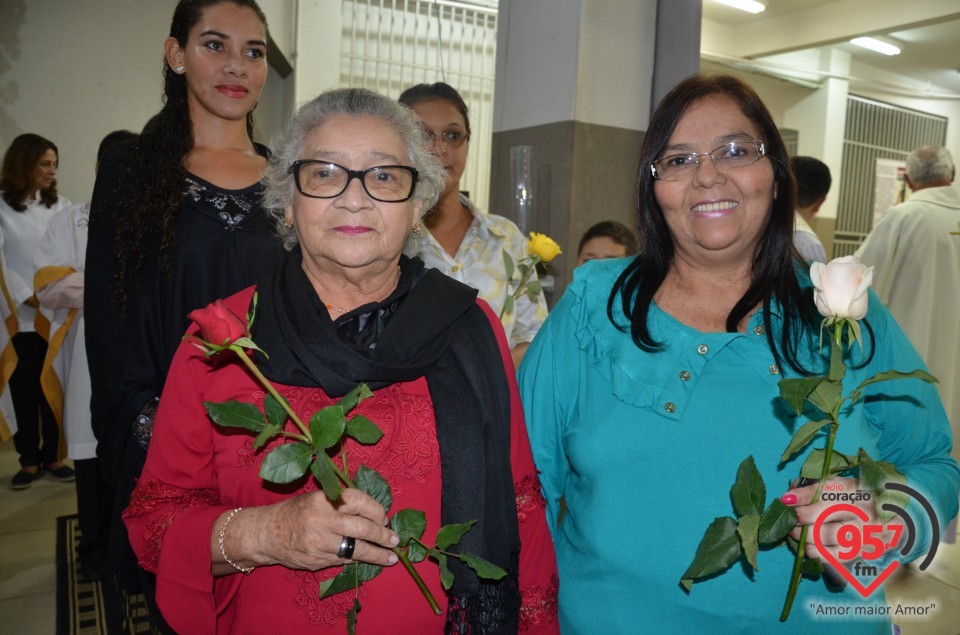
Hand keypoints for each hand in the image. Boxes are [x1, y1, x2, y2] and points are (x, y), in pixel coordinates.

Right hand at [241, 488, 399, 570]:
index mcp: (324, 498)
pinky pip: (343, 560)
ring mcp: (319, 542)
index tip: (384, 518)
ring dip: (376, 555)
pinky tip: (364, 559)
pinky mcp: (317, 560)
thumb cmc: (297, 512)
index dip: (377, 510)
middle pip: (362, 527)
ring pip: (356, 549)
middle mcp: (322, 519)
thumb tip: (376, 514)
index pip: (359, 501)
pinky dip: (355, 559)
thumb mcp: (317, 498)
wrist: (266, 533)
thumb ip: (343, 503)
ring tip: (390, 558)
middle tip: (394, 540)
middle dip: (382, 535)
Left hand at [782, 477, 903, 559]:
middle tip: (790, 521)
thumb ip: (813, 490)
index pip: (828, 494)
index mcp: (859, 492)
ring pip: (831, 540)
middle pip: (828, 519)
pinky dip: (819, 554)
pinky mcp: (866, 554)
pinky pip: (837, 558)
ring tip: (796, 534)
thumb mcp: (839, 487)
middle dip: (802, 521)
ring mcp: (868, 536)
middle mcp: (866, 514)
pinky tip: (809, 548)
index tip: (786, 502)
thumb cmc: (858, 500)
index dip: (804, 500)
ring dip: (807, 539)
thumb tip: (787, 498)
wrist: (897, 521)